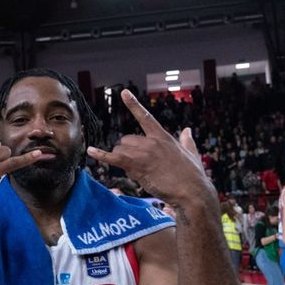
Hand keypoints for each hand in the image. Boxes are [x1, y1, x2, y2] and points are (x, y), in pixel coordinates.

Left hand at [87, 90, 210, 205]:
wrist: (192, 191)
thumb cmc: (193, 176)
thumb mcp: (192, 154)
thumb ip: (187, 141)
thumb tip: (188, 130)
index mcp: (163, 136)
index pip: (145, 117)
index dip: (133, 104)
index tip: (123, 93)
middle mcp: (151, 141)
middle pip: (125, 140)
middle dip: (126, 152)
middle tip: (138, 166)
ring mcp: (144, 152)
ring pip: (120, 150)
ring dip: (123, 161)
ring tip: (139, 173)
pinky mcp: (137, 165)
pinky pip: (113, 157)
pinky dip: (101, 155)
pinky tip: (91, 152)